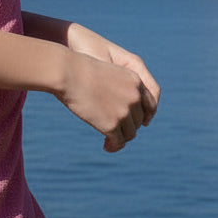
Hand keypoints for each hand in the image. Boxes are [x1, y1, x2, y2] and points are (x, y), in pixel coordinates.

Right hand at [60, 23, 159, 150]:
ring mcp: (124, 111)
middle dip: (128, 127)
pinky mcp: (112, 125)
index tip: (137, 122)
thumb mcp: (107, 72)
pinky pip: (119, 142)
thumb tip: (119, 103)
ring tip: (110, 141)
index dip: (143, 115)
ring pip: (130, 133)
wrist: (68, 73)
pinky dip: (114, 146)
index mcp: (136, 81)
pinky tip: (106, 146)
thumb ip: (119, 86)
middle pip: (138, 120)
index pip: (150, 104)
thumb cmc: (80, 70)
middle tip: (116, 132)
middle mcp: (134, 97)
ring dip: (121, 138)